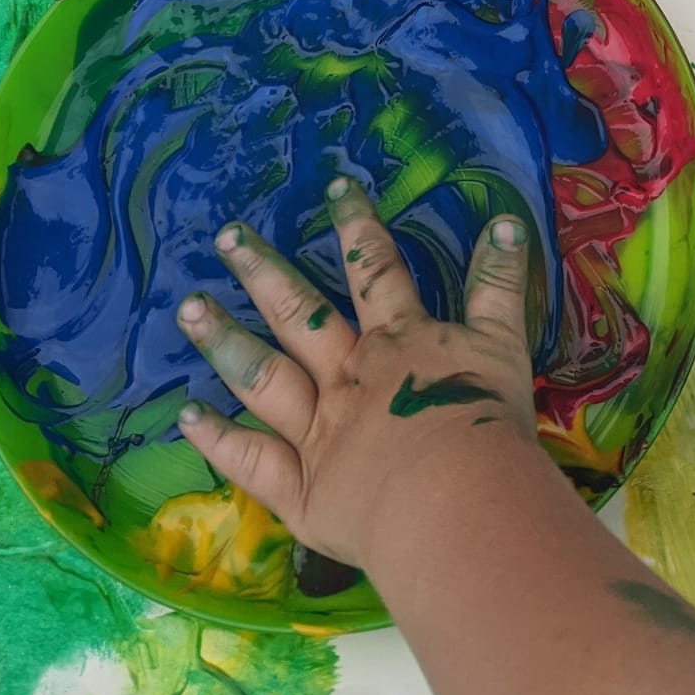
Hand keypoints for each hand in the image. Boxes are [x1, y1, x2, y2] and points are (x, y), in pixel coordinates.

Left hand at [175, 178, 538, 577]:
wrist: (455, 505)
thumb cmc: (487, 428)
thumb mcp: (504, 345)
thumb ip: (500, 284)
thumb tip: (508, 220)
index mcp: (397, 341)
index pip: (376, 270)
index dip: (358, 227)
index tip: (333, 188)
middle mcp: (347, 377)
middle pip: (301, 315)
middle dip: (263, 271)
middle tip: (225, 235)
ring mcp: (317, 432)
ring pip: (262, 377)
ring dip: (224, 340)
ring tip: (187, 308)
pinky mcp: (302, 492)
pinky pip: (252, 462)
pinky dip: (218, 440)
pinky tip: (187, 415)